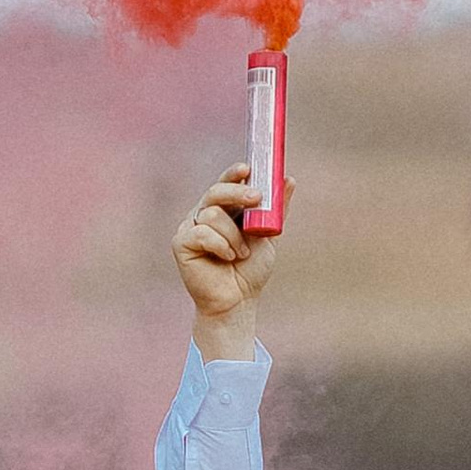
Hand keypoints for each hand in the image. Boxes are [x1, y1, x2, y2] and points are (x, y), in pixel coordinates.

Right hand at [173, 163, 287, 361]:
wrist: (238, 301)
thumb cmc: (250, 271)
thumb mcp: (268, 236)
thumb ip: (276, 210)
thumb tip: (289, 180)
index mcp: (223, 209)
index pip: (225, 183)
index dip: (234, 173)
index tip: (247, 168)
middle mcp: (204, 214)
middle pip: (216, 191)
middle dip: (237, 192)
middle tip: (256, 198)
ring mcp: (190, 228)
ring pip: (212, 214)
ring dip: (234, 235)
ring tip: (241, 254)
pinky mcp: (181, 243)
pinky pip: (202, 233)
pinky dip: (221, 245)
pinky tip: (227, 258)